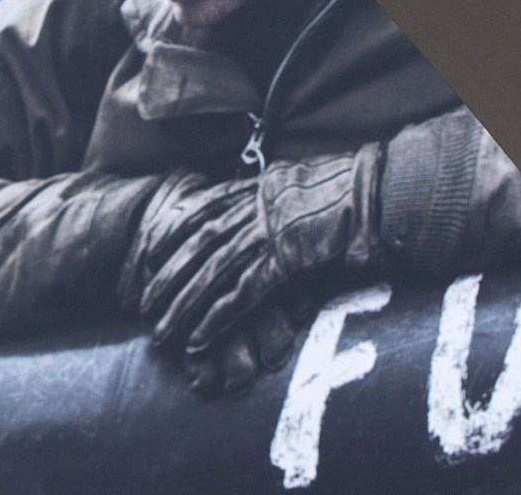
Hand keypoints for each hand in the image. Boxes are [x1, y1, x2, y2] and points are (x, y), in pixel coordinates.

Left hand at [125, 147, 382, 390]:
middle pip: (198, 245)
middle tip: (142, 302)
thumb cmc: (350, 189)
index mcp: (257, 189)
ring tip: (161, 331)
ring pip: (213, 272)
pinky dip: (218, 317)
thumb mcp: (302, 182)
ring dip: (183, 305)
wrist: (378, 190)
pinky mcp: (286, 258)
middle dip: (167, 276)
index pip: (202, 210)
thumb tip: (264, 202)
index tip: (150, 251)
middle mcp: (255, 209)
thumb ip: (277, 196)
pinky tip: (199, 337)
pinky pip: (244, 293)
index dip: (172, 232)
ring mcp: (269, 233)